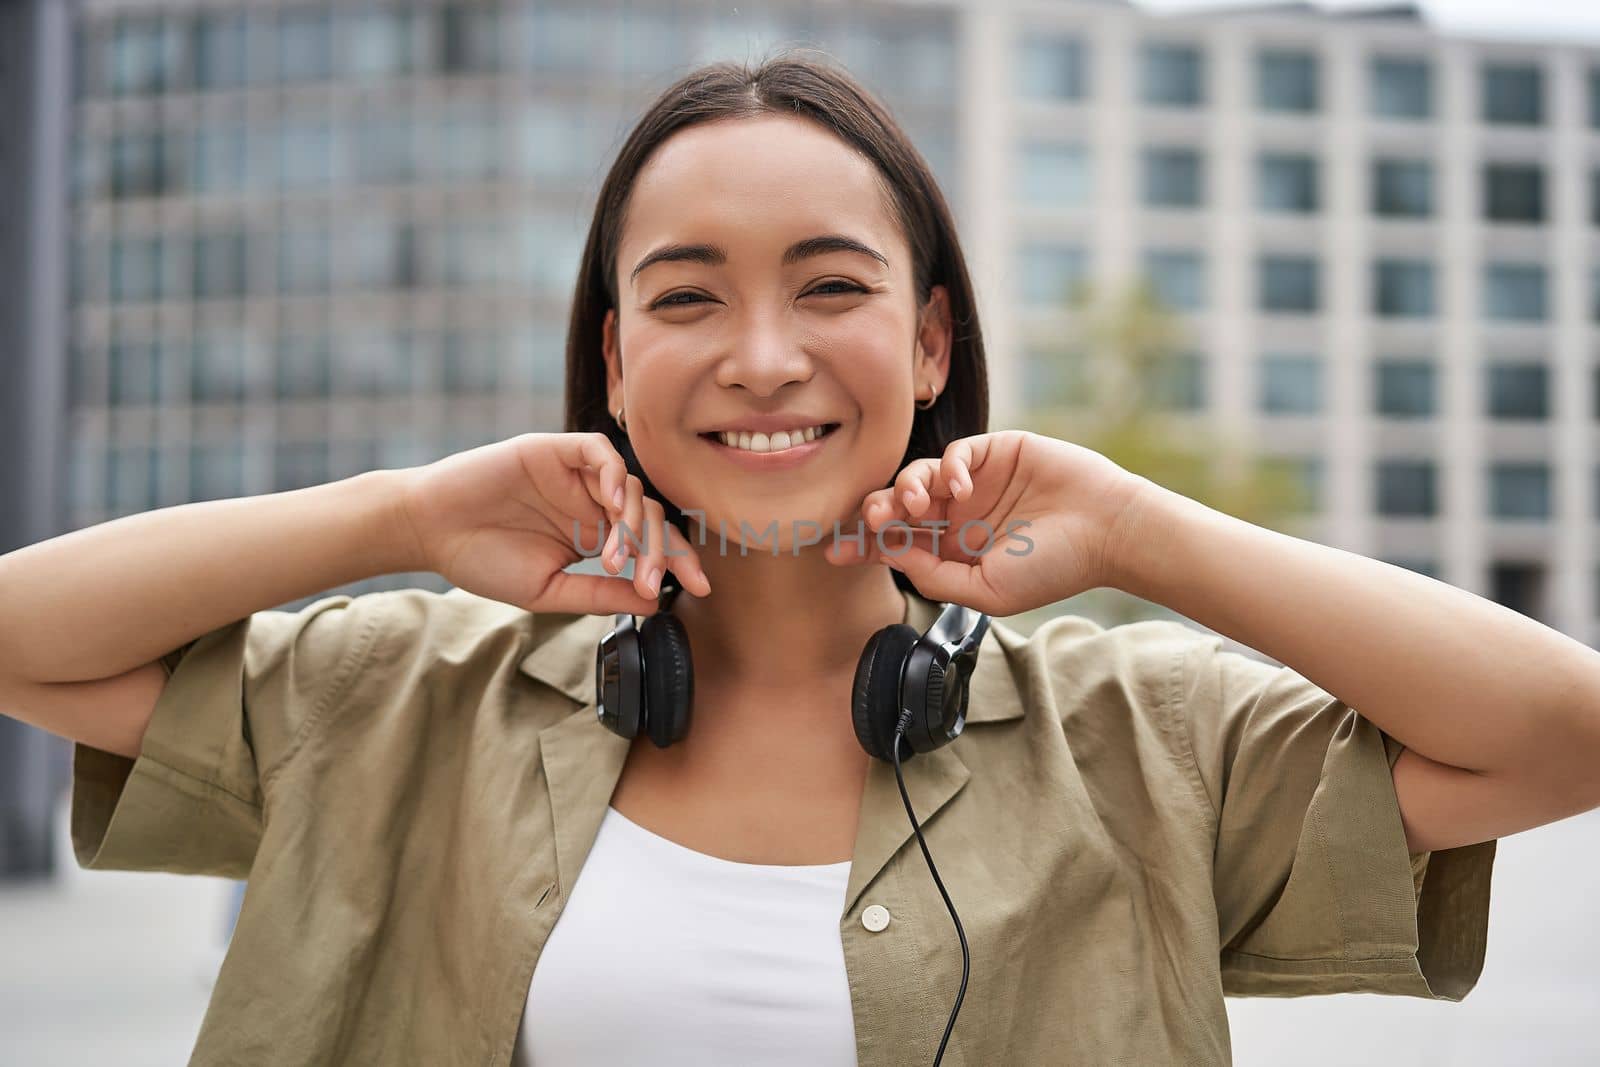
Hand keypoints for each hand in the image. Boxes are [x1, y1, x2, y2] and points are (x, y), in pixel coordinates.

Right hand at [394, 432, 710, 615]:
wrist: (431, 531)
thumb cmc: (483, 561)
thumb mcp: (550, 589)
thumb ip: (600, 594)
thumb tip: (656, 601)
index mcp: (594, 535)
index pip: (650, 543)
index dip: (678, 561)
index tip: (700, 588)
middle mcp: (591, 502)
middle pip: (650, 515)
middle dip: (659, 550)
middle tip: (650, 581)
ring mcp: (575, 475)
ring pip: (630, 486)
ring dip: (633, 523)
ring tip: (614, 557)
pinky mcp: (554, 450)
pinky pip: (599, 452)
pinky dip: (613, 474)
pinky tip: (609, 502)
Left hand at [826, 430, 1148, 615]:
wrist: (1107, 531)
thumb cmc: (1054, 567)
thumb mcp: (987, 591)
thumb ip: (937, 577)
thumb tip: (893, 556)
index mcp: (954, 551)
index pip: (898, 545)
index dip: (865, 545)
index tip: (834, 552)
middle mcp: (959, 515)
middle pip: (898, 508)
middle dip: (876, 513)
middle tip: (872, 521)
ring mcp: (975, 481)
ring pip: (918, 476)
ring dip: (906, 488)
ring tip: (917, 506)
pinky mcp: (995, 451)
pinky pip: (955, 452)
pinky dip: (947, 467)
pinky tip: (958, 489)